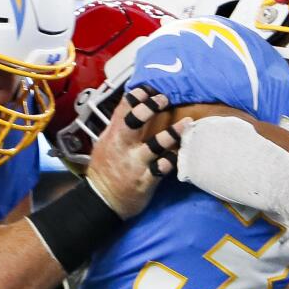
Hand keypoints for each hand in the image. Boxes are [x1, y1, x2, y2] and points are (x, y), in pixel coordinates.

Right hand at [86, 87, 171, 217]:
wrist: (101, 200)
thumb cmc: (106, 168)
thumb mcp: (105, 143)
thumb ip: (117, 124)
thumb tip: (129, 103)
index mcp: (113, 134)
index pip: (123, 108)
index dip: (137, 95)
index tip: (148, 89)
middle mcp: (123, 145)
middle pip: (134, 119)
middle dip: (149, 107)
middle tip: (164, 99)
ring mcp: (134, 163)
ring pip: (154, 144)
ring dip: (172, 133)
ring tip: (187, 123)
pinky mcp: (144, 180)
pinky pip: (161, 169)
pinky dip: (171, 162)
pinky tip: (179, 156)